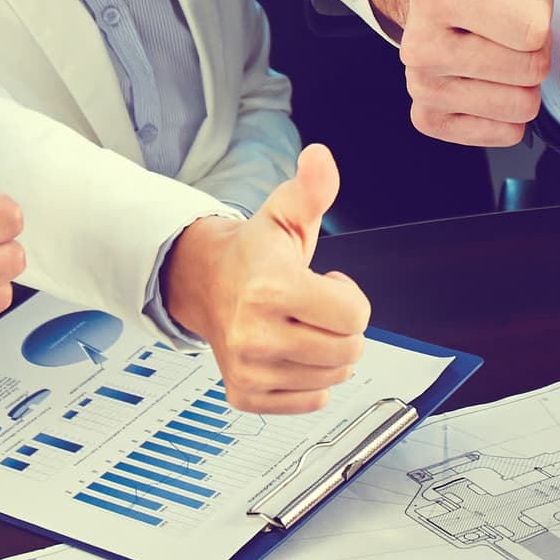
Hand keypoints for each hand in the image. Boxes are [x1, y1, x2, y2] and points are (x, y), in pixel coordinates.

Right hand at [165, 146, 372, 413]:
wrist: (206, 283)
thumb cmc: (255, 252)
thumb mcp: (286, 213)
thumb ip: (312, 188)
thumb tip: (320, 158)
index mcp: (269, 288)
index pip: (354, 315)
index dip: (350, 296)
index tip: (328, 282)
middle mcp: (254, 334)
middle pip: (349, 351)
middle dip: (343, 327)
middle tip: (315, 306)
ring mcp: (248, 369)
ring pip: (333, 378)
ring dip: (328, 354)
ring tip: (301, 325)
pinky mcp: (245, 395)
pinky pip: (311, 402)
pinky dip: (311, 381)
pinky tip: (291, 352)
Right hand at [398, 0, 551, 146]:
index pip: (532, 28)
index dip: (537, 5)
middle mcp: (419, 47)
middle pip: (529, 69)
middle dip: (532, 43)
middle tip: (507, 18)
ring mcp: (422, 87)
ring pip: (520, 105)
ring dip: (521, 75)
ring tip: (499, 42)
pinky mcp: (429, 119)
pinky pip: (505, 133)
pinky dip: (508, 109)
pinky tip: (490, 74)